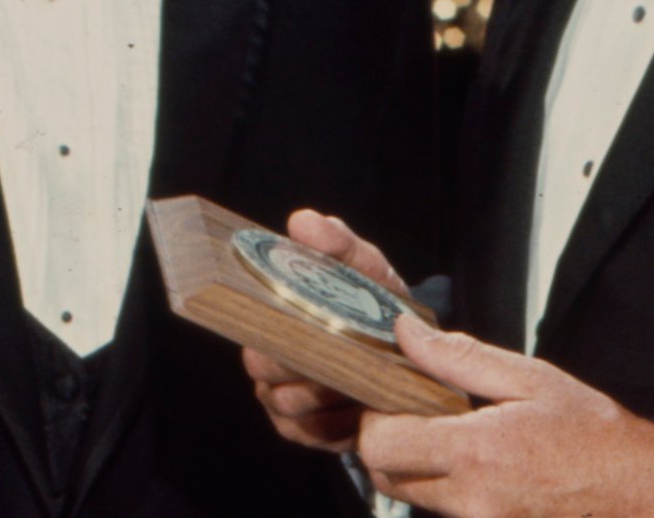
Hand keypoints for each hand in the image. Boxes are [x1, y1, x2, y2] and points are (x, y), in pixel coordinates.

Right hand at [243, 209, 410, 452]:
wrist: (411, 354)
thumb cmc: (376, 303)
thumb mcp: (365, 267)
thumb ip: (339, 243)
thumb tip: (302, 221)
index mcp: (274, 310)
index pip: (242, 310)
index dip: (257, 313)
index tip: (290, 312)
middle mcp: (267, 354)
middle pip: (259, 362)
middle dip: (296, 357)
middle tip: (334, 349)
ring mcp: (281, 395)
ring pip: (282, 399)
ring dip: (320, 390)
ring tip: (353, 378)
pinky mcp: (302, 431)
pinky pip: (306, 432)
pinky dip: (334, 421)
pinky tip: (357, 407)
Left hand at [358, 316, 653, 517]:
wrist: (638, 491)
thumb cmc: (593, 434)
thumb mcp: (531, 379)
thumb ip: (460, 357)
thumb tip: (406, 333)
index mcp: (476, 453)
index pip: (381, 445)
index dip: (374, 418)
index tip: (393, 395)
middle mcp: (470, 499)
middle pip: (384, 476)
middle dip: (386, 441)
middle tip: (414, 411)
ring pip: (410, 496)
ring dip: (414, 464)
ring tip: (451, 434)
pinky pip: (443, 511)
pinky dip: (443, 486)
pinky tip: (475, 462)